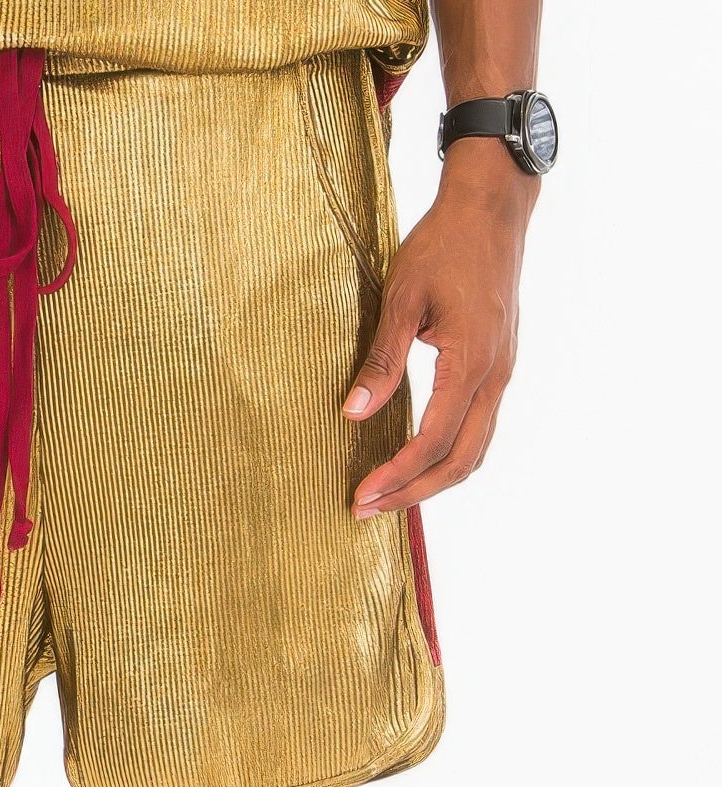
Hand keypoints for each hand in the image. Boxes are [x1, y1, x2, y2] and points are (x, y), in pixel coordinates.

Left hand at [343, 149, 537, 517]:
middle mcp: (495, 376)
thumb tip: (353, 413)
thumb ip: (381, 360)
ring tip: (389, 495)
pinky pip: (478, 430)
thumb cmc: (444, 243)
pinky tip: (417, 462)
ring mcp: (502, 374)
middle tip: (367, 509)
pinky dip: (449, 457)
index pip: (433, 441)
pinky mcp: (499, 368)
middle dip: (414, 493)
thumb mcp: (402, 297)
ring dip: (433, 481)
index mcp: (471, 361)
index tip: (361, 495)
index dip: (397, 475)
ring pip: (475, 451)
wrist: (492, 207)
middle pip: (460, 462)